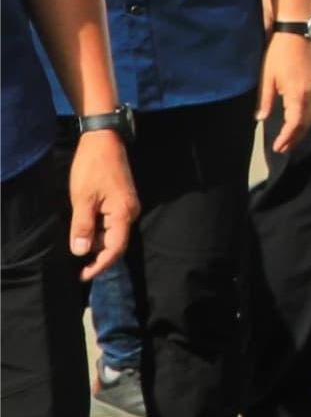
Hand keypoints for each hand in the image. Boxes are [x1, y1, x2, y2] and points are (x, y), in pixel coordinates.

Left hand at [66, 130, 138, 280]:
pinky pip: (111, 222)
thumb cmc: (92, 167)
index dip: (100, 265)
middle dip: (96, 254)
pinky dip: (97, 228)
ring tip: (75, 238)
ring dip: (94, 239)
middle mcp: (130, 213)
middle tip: (75, 261)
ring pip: (112, 233)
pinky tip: (83, 226)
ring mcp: (127, 206)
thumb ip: (82, 226)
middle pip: (115, 242)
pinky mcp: (122, 201)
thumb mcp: (82, 198)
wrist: (104, 140)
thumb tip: (80, 253)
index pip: (115, 248)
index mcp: (123, 214)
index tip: (84, 275)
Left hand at [260, 30, 310, 154]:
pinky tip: (301, 123)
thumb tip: (260, 118)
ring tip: (292, 140)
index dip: (287, 137)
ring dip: (303, 131)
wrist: (295, 34)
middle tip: (283, 148)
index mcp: (297, 94)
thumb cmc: (278, 54)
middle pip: (306, 123)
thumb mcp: (266, 77)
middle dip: (296, 138)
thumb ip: (265, 100)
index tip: (277, 147)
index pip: (295, 123)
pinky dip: (309, 120)